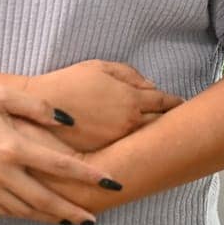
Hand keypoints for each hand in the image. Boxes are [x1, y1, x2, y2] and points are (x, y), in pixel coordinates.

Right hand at [0, 79, 119, 224]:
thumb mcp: (2, 94)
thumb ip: (39, 107)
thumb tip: (69, 122)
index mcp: (10, 145)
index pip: (59, 165)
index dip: (88, 176)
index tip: (110, 183)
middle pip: (45, 199)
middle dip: (73, 211)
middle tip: (95, 220)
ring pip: (25, 211)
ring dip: (50, 218)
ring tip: (71, 222)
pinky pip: (3, 212)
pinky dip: (24, 216)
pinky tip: (37, 215)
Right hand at [28, 61, 184, 151]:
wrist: (38, 109)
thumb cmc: (67, 83)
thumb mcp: (98, 67)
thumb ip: (127, 73)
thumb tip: (150, 85)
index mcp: (129, 99)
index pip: (163, 101)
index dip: (174, 102)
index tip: (181, 103)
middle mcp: (128, 124)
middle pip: (161, 125)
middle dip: (173, 123)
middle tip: (185, 123)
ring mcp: (118, 143)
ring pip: (147, 143)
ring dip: (158, 140)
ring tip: (167, 140)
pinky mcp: (105, 157)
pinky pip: (128, 155)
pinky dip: (137, 151)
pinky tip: (140, 151)